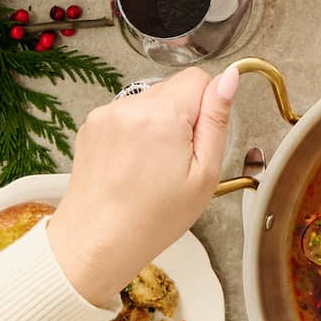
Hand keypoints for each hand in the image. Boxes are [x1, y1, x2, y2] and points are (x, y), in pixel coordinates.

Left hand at [47, 66, 238, 305]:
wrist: (96, 243)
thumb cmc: (153, 219)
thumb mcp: (204, 174)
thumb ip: (217, 119)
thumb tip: (229, 78)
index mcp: (162, 115)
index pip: (199, 78)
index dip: (207, 108)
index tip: (198, 141)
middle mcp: (130, 105)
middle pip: (173, 89)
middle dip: (182, 117)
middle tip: (176, 161)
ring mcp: (106, 114)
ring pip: (150, 101)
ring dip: (157, 124)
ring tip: (151, 166)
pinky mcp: (91, 125)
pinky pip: (127, 114)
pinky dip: (135, 132)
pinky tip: (132, 165)